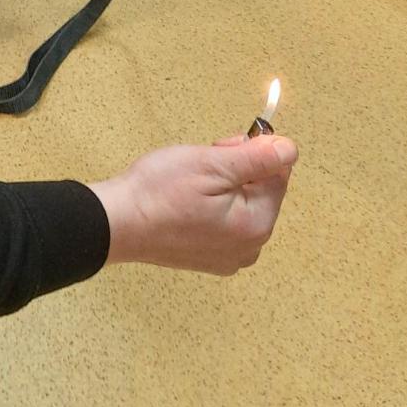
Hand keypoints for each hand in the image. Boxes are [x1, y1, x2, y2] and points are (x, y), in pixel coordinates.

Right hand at [89, 132, 297, 274]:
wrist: (116, 223)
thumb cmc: (159, 191)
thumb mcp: (211, 164)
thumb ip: (256, 159)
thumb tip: (291, 150)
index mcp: (256, 225)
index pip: (277, 174)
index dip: (250, 152)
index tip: (219, 148)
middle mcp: (250, 248)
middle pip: (260, 191)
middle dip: (235, 170)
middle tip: (200, 162)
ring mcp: (229, 257)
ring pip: (241, 205)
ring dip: (221, 186)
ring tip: (187, 182)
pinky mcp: (208, 258)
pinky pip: (224, 222)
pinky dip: (210, 206)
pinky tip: (184, 202)